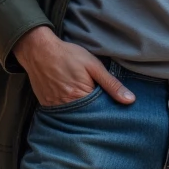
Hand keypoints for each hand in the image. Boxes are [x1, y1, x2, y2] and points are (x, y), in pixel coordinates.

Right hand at [14, 27, 134, 108]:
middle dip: (94, 114)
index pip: (100, 113)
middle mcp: (67, 106)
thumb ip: (111, 84)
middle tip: (99, 105)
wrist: (38, 50)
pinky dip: (68, 111)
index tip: (112, 108)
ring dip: (81, 114)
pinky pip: (61, 114)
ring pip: (74, 117)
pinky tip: (72, 103)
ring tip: (85, 104)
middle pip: (87, 118)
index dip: (107, 110)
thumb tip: (130, 100)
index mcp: (81, 97)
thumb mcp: (93, 66)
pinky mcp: (46, 105)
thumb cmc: (68, 55)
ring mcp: (55, 107)